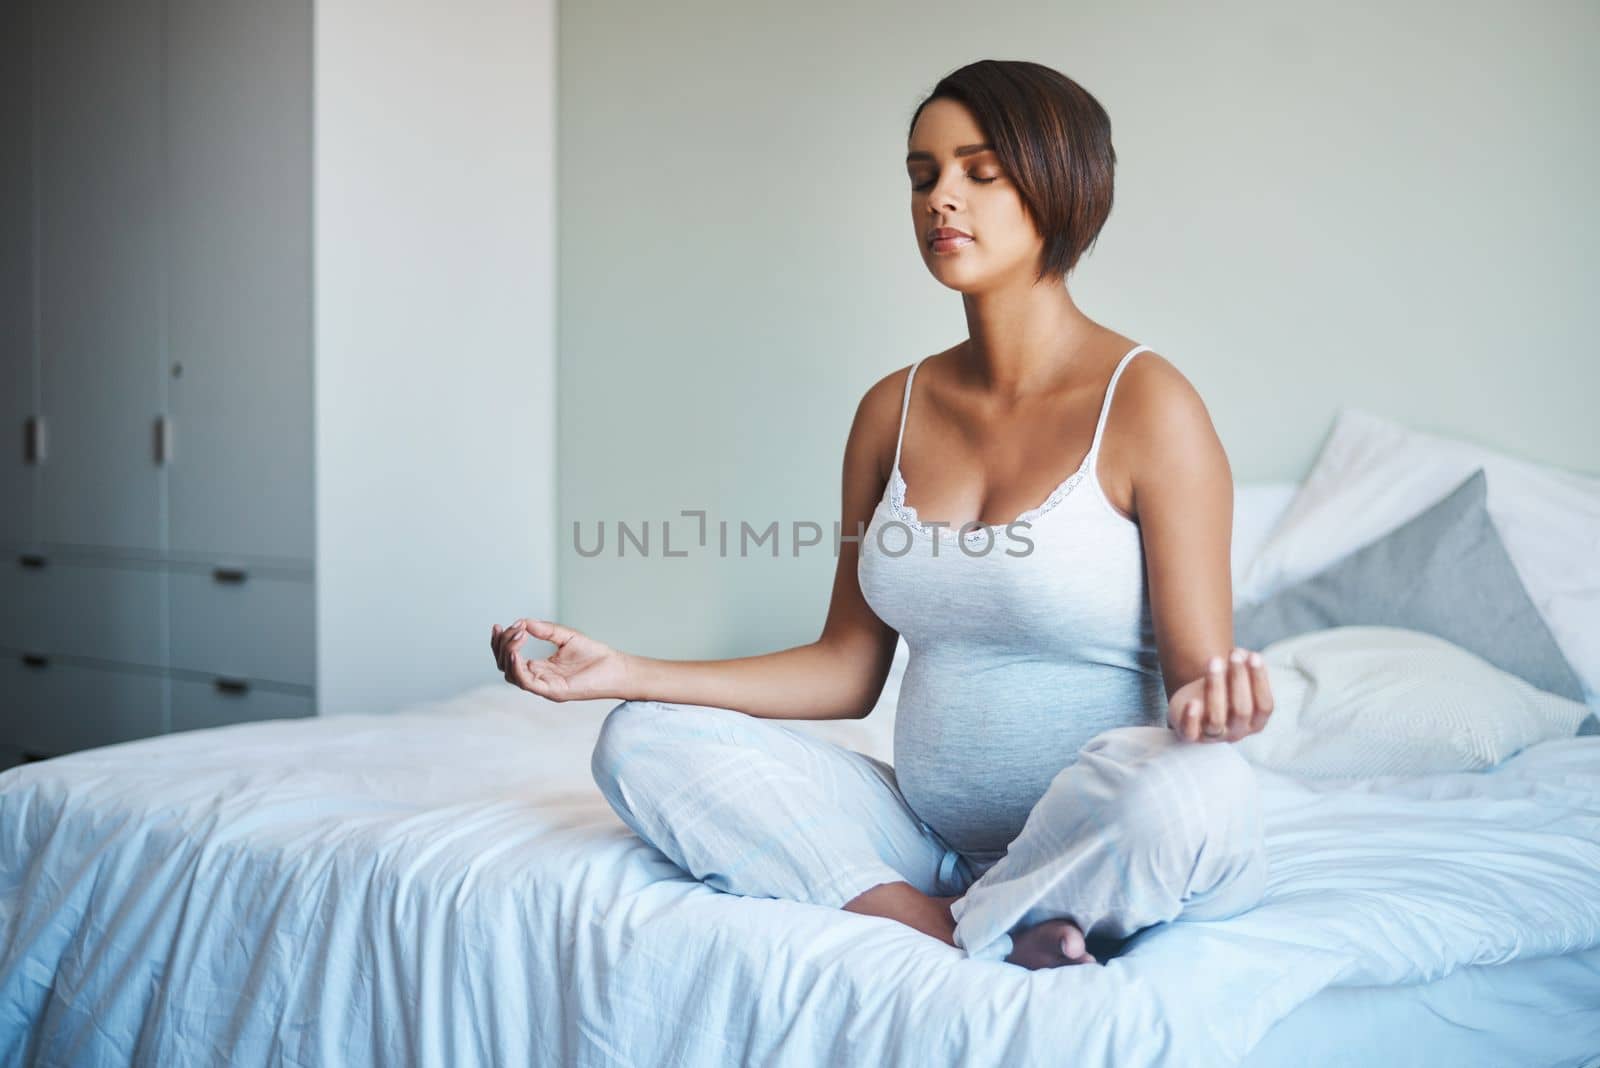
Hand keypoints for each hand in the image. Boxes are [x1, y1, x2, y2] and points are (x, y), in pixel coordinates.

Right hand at [489, 617, 631, 701]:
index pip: (509, 658)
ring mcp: (544, 687)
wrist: (616, 668)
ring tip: (516, 635)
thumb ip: (545, 630)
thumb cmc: (594, 655)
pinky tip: (515, 652)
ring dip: (507, 653)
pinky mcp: (552, 692)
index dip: (502, 642)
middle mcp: (539, 679)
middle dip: (500, 646)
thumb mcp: (566, 636)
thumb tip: (522, 621)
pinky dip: (516, 667)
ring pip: (511, 675)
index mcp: (540, 668)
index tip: (504, 625)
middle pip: (505, 666)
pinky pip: (526, 683)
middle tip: (508, 628)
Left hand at [1168, 647, 1274, 743]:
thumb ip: (1243, 665)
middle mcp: (1237, 732)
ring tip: (1213, 661)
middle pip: (1242, 710)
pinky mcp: (1191, 735)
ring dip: (1216, 688)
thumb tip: (1243, 654)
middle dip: (1239, 679)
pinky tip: (1192, 701)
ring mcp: (1213, 736)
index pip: (1264, 706)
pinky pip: (1191, 733)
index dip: (1260, 681)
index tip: (1254, 656)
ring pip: (1216, 719)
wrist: (1193, 704)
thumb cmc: (1221, 689)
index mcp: (1255, 722)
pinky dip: (1191, 718)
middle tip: (1234, 654)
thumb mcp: (1234, 677)